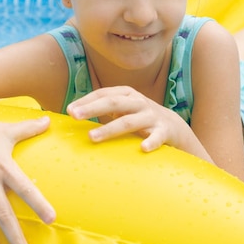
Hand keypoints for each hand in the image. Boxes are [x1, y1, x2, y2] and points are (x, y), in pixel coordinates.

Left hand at [66, 86, 190, 151]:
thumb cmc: (140, 118)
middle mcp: (138, 102)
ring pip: (129, 122)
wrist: (174, 127)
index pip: (104, 94)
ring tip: (92, 138)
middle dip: (92, 109)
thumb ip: (104, 108)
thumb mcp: (123, 108)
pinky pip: (157, 137)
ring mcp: (152, 116)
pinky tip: (143, 148)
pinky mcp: (165, 131)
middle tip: (74, 116)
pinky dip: (151, 142)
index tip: (69, 110)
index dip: (86, 101)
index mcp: (127, 94)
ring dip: (109, 129)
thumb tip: (72, 113)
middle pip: (113, 103)